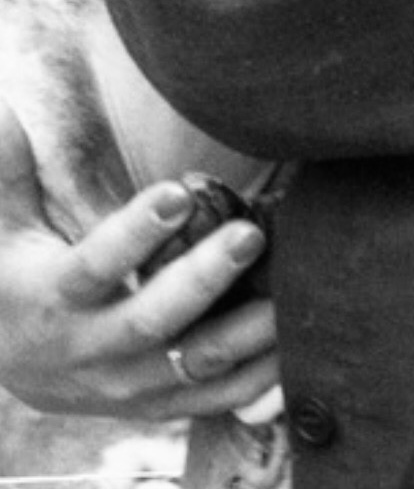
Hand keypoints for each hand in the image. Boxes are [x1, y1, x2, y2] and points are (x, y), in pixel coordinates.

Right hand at [0, 99, 278, 420]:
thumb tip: (2, 103)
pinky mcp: (155, 403)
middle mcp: (91, 348)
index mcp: (53, 298)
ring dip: (245, 332)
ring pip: (191, 364)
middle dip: (205, 277)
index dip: (135, 233)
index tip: (177, 193)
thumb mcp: (2, 224)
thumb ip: (8, 167)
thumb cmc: (13, 274)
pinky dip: (255, 377)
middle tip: (250, 233)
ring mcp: (125, 384)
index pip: (96, 266)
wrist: (6, 362)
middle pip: (153, 319)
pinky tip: (292, 343)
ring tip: (288, 291)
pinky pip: (212, 398)